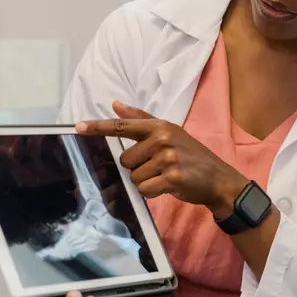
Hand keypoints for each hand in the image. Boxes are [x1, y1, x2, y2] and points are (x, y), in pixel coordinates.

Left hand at [75, 101, 248, 216]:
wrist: (218, 178)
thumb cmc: (191, 155)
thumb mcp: (170, 132)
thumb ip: (141, 120)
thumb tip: (115, 105)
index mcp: (161, 126)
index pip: (124, 126)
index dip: (99, 127)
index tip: (78, 126)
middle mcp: (163, 139)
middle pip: (126, 160)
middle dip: (138, 167)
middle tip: (160, 166)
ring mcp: (168, 158)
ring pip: (134, 177)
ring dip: (147, 181)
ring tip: (166, 176)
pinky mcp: (172, 178)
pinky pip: (144, 189)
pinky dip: (153, 192)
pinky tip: (169, 186)